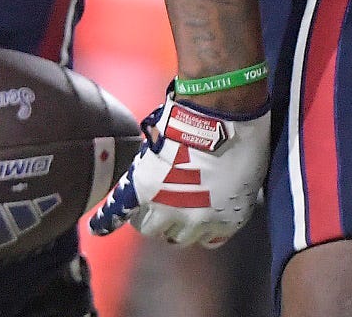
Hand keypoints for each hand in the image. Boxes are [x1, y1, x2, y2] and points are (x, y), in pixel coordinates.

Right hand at [89, 88, 269, 246]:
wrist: (222, 111)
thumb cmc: (245, 133)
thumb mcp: (252, 174)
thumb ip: (235, 193)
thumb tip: (225, 193)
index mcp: (228, 220)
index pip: (209, 238)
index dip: (203, 224)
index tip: (199, 214)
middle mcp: (197, 223)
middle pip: (178, 237)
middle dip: (176, 223)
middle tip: (172, 206)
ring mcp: (169, 207)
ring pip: (150, 228)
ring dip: (149, 218)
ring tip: (146, 206)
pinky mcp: (145, 188)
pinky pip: (120, 210)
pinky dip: (108, 219)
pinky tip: (99, 228)